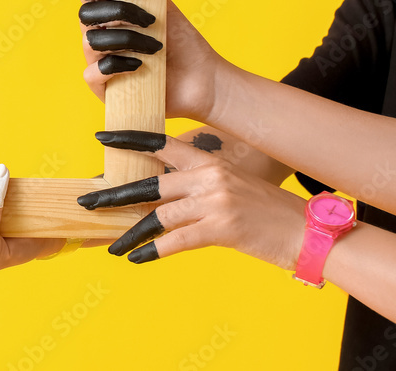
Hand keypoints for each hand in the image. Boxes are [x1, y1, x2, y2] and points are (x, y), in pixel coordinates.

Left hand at [77, 130, 306, 269]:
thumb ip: (198, 181)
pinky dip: (153, 251)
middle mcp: (209, 176)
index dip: (129, 140)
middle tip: (87, 201)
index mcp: (209, 161)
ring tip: (111, 244)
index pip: (161, 144)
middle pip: (150, 184)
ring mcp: (215, 202)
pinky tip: (136, 257)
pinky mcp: (222, 229)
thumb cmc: (267, 208)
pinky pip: (176, 241)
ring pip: (158, 216)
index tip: (101, 138)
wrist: (307, 230)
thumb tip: (160, 188)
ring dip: (130, 232)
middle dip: (115, 194)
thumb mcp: (232, 183)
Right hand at [79, 0, 222, 120]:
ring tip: (156, 47)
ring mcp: (99, 64)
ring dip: (127, 39)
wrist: (202, 80)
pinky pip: (94, 72)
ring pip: (91, 42)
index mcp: (109, 18)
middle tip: (150, 20)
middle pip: (85, 16)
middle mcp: (99, 39)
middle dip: (118, 12)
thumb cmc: (182, 44)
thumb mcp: (161, 8)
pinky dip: (118, 65)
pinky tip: (140, 65)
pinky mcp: (104, 90)